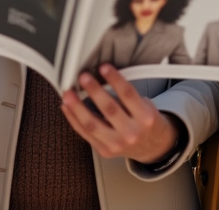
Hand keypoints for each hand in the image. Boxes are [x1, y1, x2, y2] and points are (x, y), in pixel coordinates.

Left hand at [61, 65, 178, 163]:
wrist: (152, 147)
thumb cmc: (145, 122)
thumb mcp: (146, 105)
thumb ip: (127, 95)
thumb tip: (101, 77)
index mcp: (145, 117)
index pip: (128, 94)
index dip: (115, 79)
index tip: (103, 68)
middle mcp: (131, 133)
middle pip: (109, 109)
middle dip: (94, 91)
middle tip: (83, 77)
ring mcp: (117, 144)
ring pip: (92, 124)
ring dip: (77, 107)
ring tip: (68, 94)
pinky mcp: (105, 151)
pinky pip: (85, 134)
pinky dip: (73, 119)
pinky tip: (66, 107)